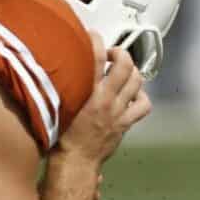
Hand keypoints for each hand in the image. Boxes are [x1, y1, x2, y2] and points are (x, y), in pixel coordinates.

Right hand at [58, 46, 150, 167]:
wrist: (75, 164)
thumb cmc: (62, 140)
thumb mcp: (56, 108)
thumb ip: (62, 88)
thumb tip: (58, 72)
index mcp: (86, 95)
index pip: (95, 58)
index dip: (96, 41)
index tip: (94, 36)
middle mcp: (105, 100)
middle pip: (124, 65)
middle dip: (121, 53)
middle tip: (113, 53)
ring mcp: (118, 111)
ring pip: (137, 81)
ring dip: (132, 71)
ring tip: (123, 70)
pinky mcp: (125, 123)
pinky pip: (143, 106)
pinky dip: (142, 97)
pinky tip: (134, 94)